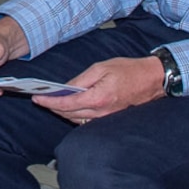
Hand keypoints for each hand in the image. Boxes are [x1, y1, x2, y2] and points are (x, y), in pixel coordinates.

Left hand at [36, 55, 163, 123]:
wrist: (151, 80)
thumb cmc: (129, 70)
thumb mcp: (101, 68)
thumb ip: (81, 80)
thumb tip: (65, 88)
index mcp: (98, 97)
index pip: (67, 104)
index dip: (50, 102)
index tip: (38, 98)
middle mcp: (101, 111)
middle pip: (69, 114)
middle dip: (53, 107)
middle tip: (41, 99)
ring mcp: (106, 117)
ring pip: (76, 119)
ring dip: (62, 112)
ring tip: (51, 102)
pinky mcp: (109, 118)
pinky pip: (86, 120)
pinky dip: (75, 115)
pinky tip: (69, 107)